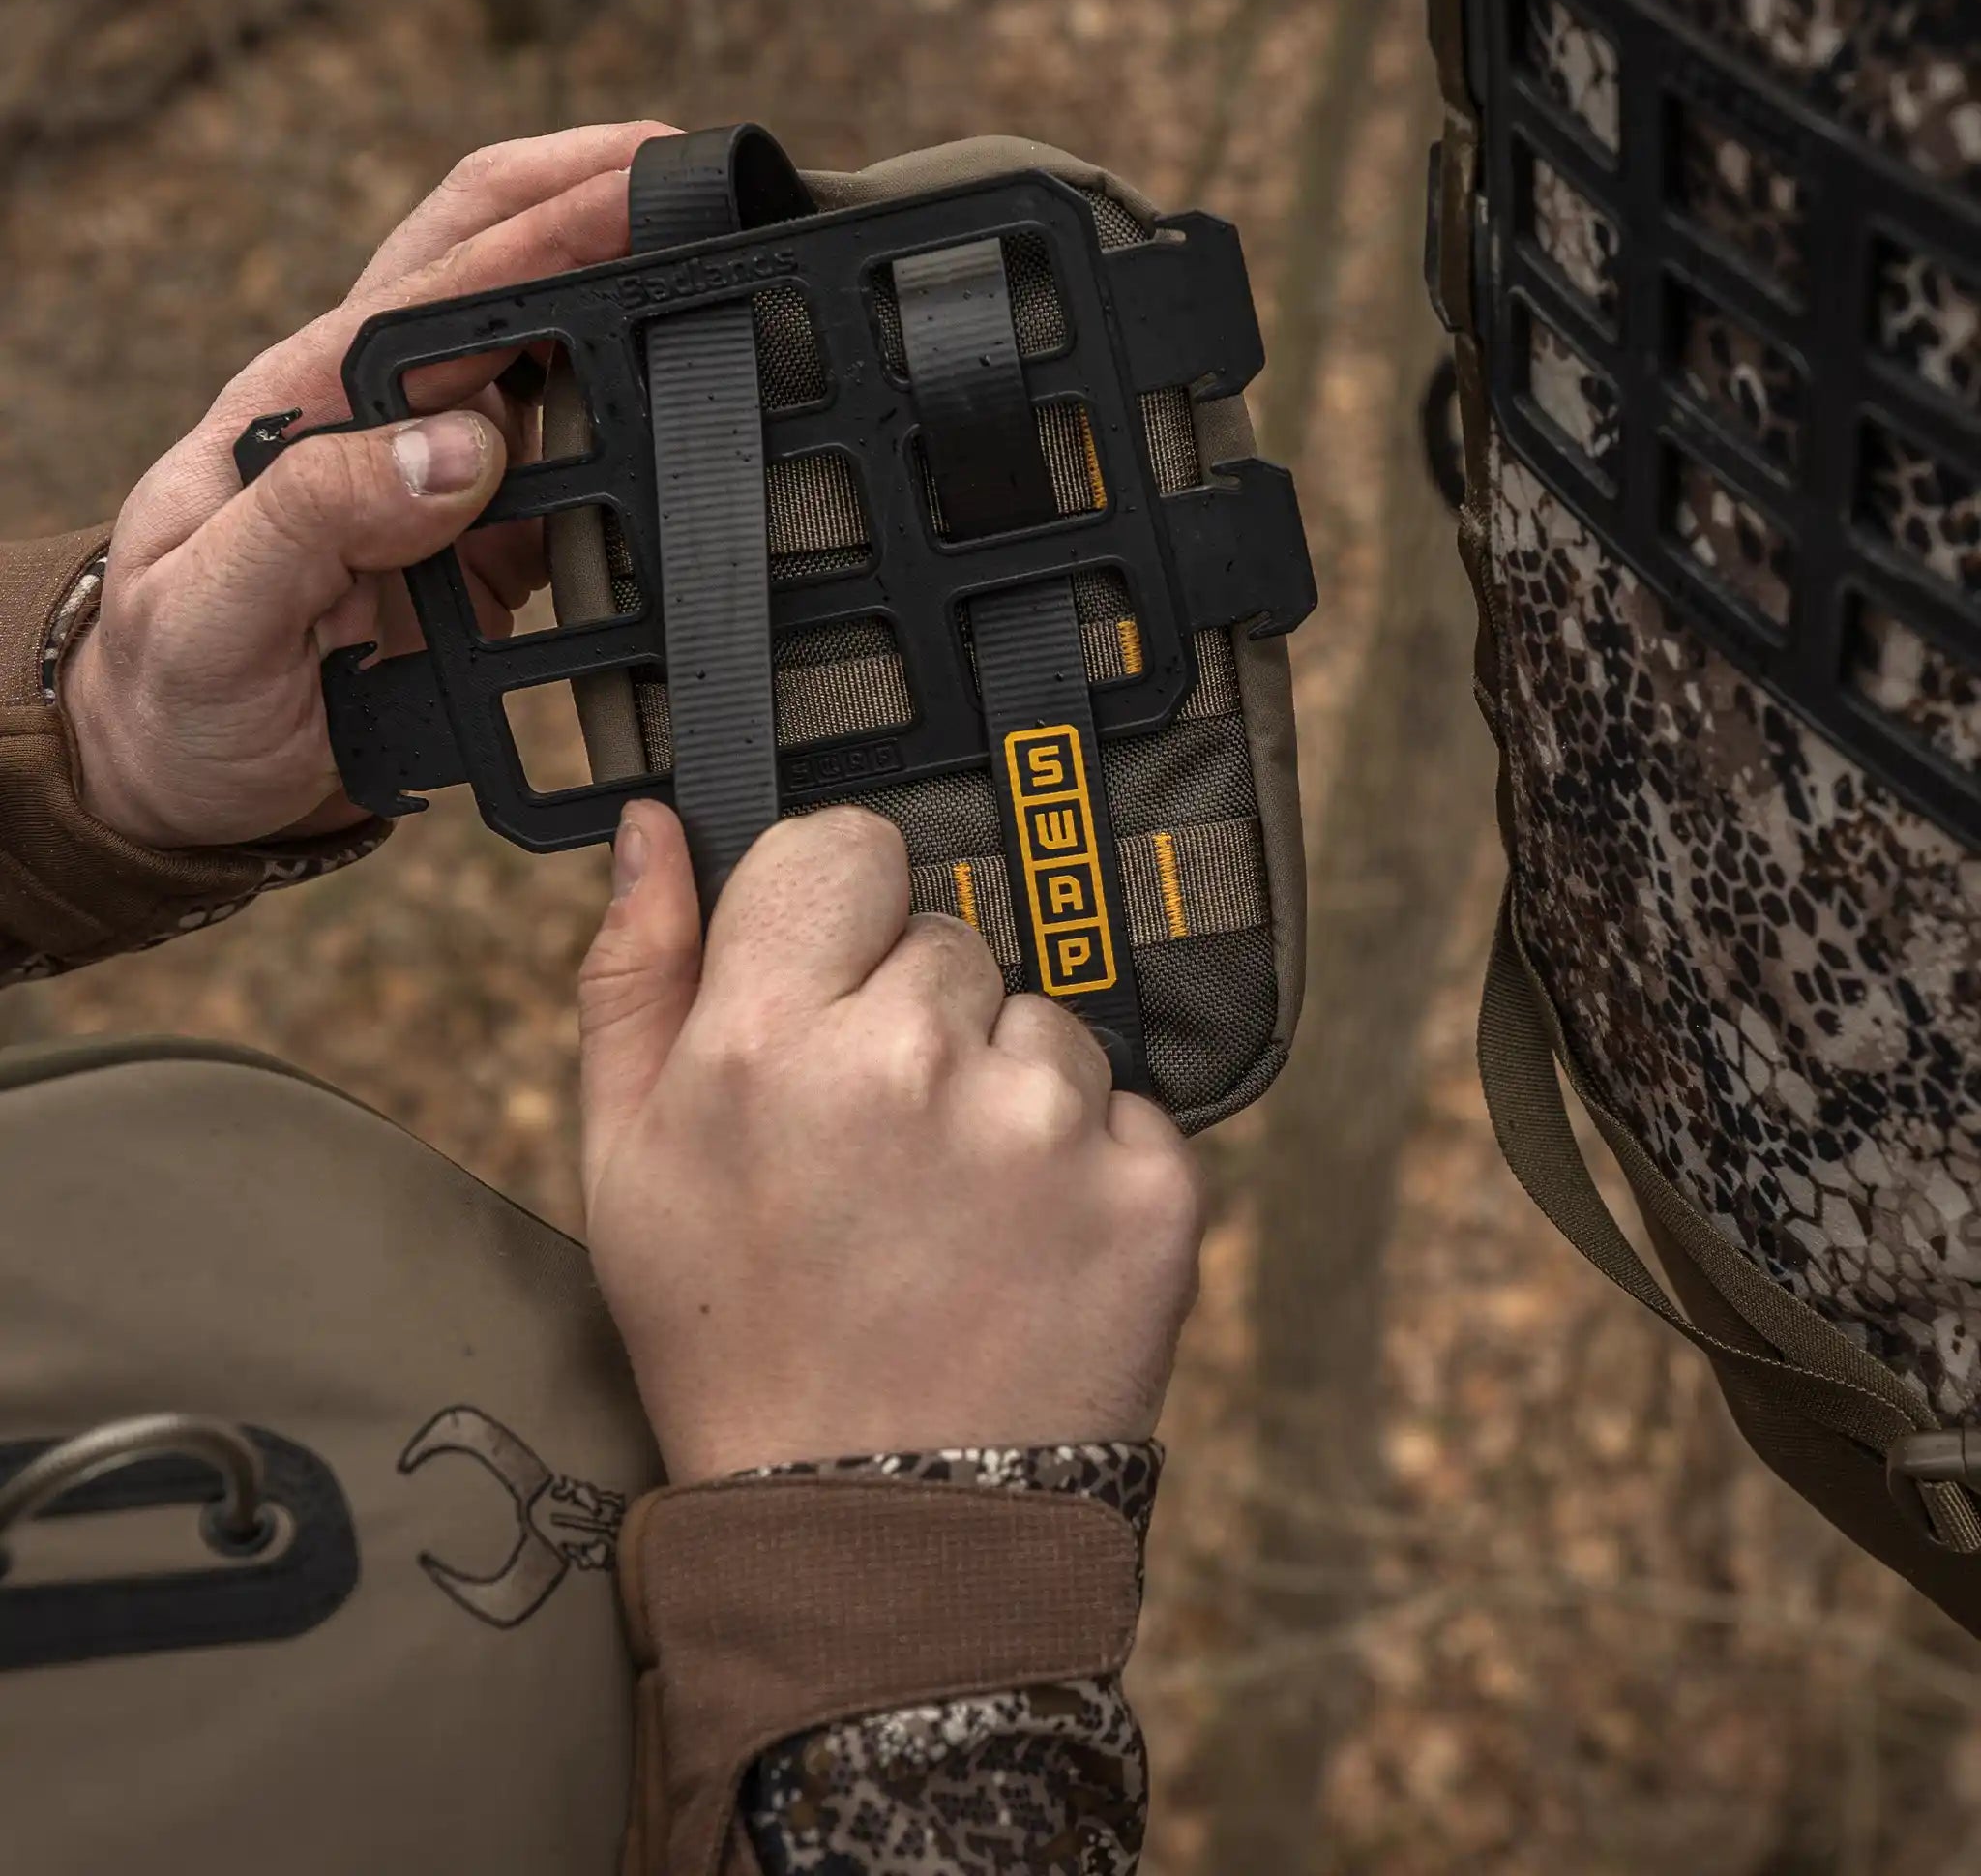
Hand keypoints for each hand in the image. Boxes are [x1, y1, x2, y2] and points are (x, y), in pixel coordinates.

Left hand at [63, 120, 676, 849]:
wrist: (184, 782)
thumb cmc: (175, 691)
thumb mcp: (210, 609)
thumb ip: (316, 515)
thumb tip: (462, 447)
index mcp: (313, 396)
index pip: (445, 278)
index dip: (551, 222)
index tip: (650, 189)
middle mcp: (387, 417)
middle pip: (503, 268)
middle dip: (598, 202)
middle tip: (712, 184)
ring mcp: (442, 481)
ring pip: (555, 363)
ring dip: (632, 311)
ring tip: (734, 282)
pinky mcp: (485, 551)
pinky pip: (582, 483)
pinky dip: (644, 447)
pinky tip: (700, 437)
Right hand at [577, 801, 1205, 1481]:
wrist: (876, 1532)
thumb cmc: (735, 1335)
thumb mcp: (626, 1162)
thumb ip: (636, 973)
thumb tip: (658, 823)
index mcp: (771, 1038)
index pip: (846, 847)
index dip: (840, 913)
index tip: (833, 988)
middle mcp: (915, 1058)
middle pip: (951, 942)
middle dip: (920, 1022)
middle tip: (880, 1155)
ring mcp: (1046, 1125)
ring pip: (1045, 1025)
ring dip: (1009, 1096)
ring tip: (954, 1221)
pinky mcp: (1151, 1190)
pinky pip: (1128, 1110)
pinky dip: (1089, 1168)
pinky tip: (1027, 1254)